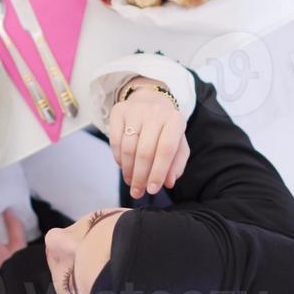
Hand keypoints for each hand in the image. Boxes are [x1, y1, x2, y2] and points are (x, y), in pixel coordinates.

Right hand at [108, 77, 189, 198]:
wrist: (150, 101)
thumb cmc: (166, 129)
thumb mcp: (178, 144)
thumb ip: (176, 164)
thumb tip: (168, 183)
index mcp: (175, 120)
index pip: (166, 150)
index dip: (158, 173)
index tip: (152, 191)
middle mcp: (155, 112)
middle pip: (145, 151)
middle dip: (140, 176)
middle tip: (137, 192)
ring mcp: (135, 110)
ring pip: (128, 148)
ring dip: (128, 170)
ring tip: (131, 182)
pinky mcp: (119, 110)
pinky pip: (115, 141)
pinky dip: (118, 158)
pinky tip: (123, 166)